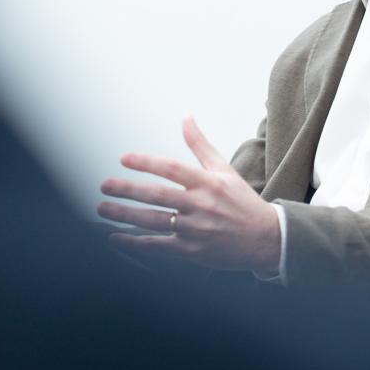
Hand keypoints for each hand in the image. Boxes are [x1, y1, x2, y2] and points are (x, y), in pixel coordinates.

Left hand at [98, 116, 281, 276]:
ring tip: (104, 207)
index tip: (124, 159)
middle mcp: (201, 206)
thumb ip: (200, 145)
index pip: (172, 169)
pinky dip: (135, 243)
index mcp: (208, 183)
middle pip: (157, 196)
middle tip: (105, 185)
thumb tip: (186, 118)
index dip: (146, 163)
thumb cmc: (243, 202)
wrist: (266, 239)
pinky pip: (159, 246)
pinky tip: (116, 237)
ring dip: (125, 214)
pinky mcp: (193, 251)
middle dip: (127, 189)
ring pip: (154, 221)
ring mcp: (196, 230)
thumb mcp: (224, 169)